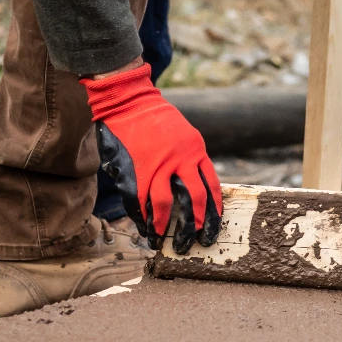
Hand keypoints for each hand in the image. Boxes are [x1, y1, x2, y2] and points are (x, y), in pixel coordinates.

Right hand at [83, 64, 221, 253]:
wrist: (128, 99)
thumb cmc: (154, 118)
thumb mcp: (183, 134)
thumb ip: (188, 159)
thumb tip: (190, 187)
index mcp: (195, 151)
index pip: (211, 187)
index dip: (213, 211)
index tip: (212, 227)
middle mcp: (180, 159)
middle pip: (194, 199)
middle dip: (195, 225)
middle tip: (194, 242)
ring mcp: (156, 165)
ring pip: (164, 204)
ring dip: (163, 225)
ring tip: (161, 239)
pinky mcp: (134, 169)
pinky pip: (140, 200)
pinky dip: (142, 216)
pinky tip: (144, 226)